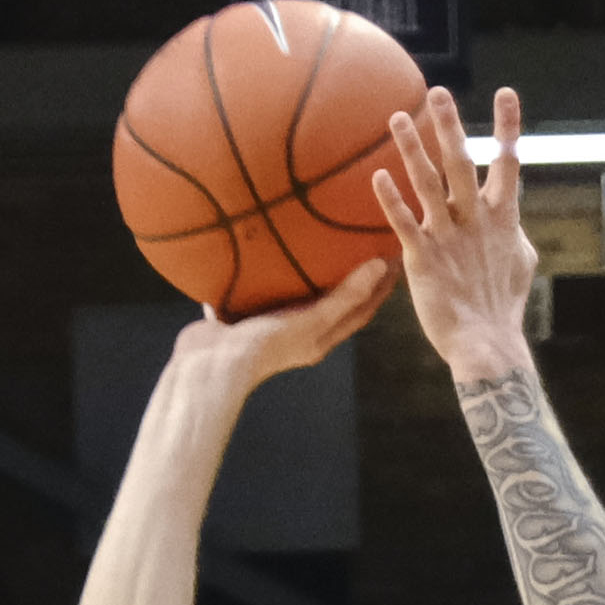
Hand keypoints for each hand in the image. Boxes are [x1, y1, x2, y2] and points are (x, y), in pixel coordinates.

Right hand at [169, 245, 393, 367]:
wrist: (211, 365)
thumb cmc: (266, 344)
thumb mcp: (311, 320)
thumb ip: (343, 296)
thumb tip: (379, 266)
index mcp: (321, 338)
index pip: (362, 308)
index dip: (381, 285)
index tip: (394, 253)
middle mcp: (300, 333)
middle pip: (334, 301)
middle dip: (351, 275)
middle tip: (363, 242)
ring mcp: (271, 324)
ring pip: (297, 294)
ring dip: (310, 272)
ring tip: (319, 240)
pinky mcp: (244, 315)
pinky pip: (261, 287)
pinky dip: (269, 270)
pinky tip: (265, 246)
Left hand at [369, 84, 544, 379]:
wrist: (486, 343)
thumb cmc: (501, 304)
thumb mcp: (520, 261)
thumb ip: (512, 230)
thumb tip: (511, 215)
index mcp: (502, 218)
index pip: (508, 163)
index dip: (508, 128)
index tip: (506, 93)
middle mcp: (475, 220)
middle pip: (462, 163)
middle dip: (450, 127)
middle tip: (438, 92)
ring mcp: (448, 237)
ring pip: (429, 184)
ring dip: (413, 149)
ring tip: (398, 118)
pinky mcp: (423, 258)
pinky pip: (404, 223)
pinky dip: (391, 199)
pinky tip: (378, 175)